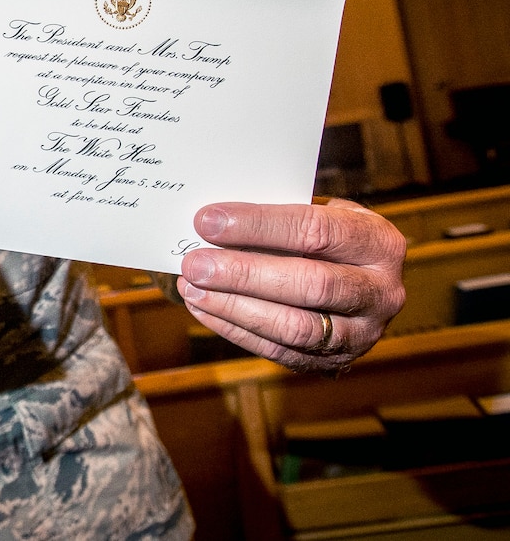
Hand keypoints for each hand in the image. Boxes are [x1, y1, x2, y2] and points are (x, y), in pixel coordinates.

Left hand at [177, 199, 405, 371]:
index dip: (258, 226)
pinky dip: (236, 330)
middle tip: (195, 263)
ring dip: (234, 308)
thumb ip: (278, 215)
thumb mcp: (319, 213)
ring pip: (295, 327)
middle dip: (244, 273)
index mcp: (379, 242)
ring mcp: (364, 333)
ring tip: (192, 288)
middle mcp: (382, 292)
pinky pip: (281, 352)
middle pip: (310, 285)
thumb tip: (214, 221)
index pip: (316, 230)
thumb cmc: (326, 235)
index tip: (209, 221)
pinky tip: (204, 309)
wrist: (362, 277)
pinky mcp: (337, 362)